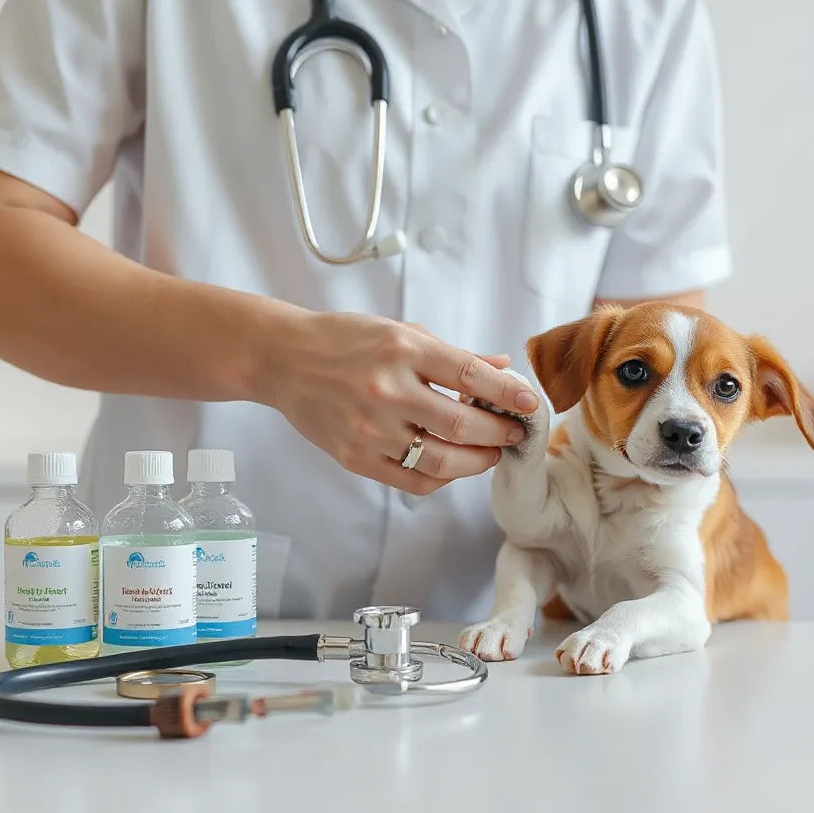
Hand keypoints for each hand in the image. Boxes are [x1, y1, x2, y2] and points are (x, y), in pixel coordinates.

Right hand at [265, 311, 539, 493]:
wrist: (282, 359)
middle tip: (515, 434)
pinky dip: (442, 479)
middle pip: (462, 425)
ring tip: (489, 453)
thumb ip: (453, 355)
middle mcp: (387, 390)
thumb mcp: (401, 332)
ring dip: (477, 461)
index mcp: (402, 350)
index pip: (470, 375)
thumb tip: (502, 365)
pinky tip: (452, 466)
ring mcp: (370, 428)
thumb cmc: (343, 340)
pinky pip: (412, 480)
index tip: (531, 404)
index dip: (508, 393)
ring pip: (442, 462)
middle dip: (500, 433)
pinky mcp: (355, 457)